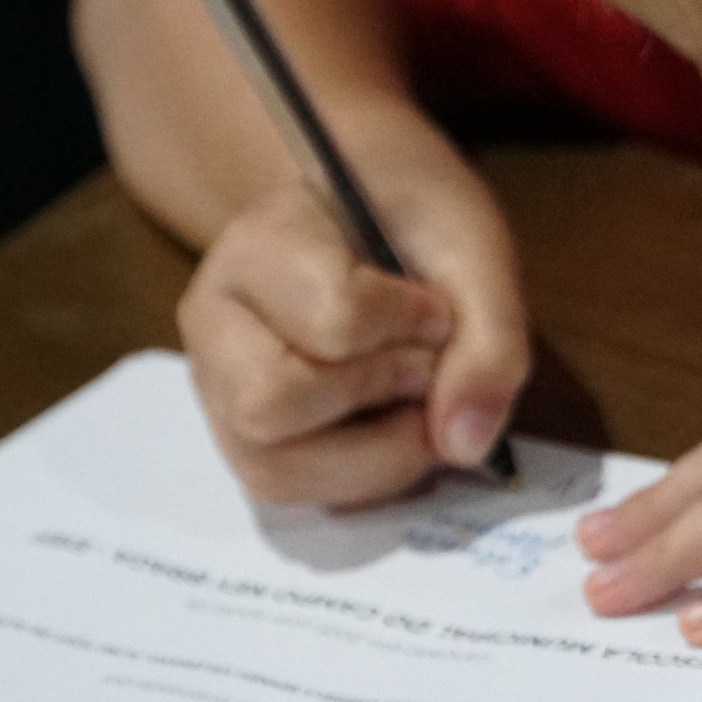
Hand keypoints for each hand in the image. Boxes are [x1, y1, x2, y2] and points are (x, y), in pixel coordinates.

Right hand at [178, 163, 527, 507]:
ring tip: (411, 404)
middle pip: (270, 405)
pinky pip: (290, 494)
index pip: (331, 317)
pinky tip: (390, 430)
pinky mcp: (238, 440)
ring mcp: (215, 389)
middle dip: (374, 396)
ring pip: (272, 469)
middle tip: (421, 365)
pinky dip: (362, 478)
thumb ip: (489, 336)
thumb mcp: (470, 244)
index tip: (435, 309)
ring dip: (373, 454)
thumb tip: (462, 445)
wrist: (359, 207)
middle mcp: (212, 320)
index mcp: (260, 244)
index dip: (406, 326)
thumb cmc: (408, 218)